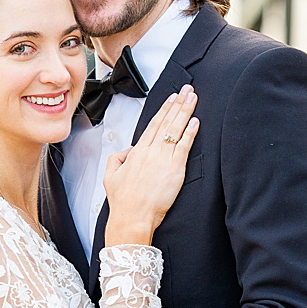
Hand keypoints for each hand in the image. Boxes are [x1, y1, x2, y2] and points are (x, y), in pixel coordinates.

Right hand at [103, 86, 198, 245]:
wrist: (132, 218)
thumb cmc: (123, 202)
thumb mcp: (110, 176)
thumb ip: (118, 158)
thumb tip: (129, 150)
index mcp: (136, 153)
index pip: (153, 125)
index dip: (164, 110)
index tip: (172, 98)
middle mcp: (150, 153)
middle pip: (166, 122)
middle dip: (178, 104)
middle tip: (187, 90)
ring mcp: (163, 160)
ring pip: (176, 130)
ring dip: (186, 112)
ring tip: (193, 98)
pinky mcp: (175, 170)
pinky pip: (184, 146)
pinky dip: (190, 132)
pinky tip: (196, 121)